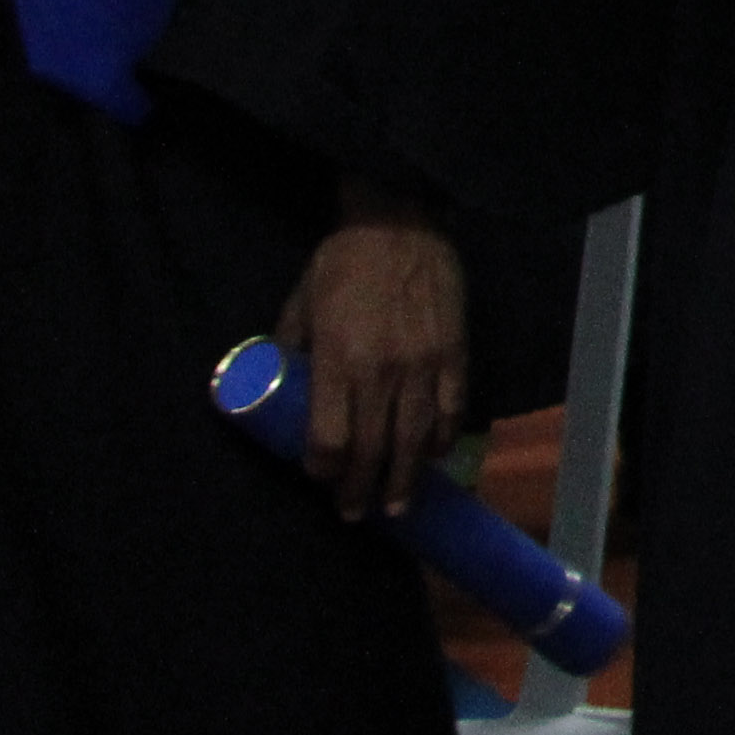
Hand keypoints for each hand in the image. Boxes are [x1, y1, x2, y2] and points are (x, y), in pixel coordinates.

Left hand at [282, 195, 466, 517]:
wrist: (401, 221)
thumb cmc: (342, 263)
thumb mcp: (300, 304)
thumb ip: (291, 350)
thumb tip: (279, 387)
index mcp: (338, 361)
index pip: (330, 439)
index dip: (324, 470)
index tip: (321, 480)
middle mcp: (382, 372)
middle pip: (374, 450)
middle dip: (363, 489)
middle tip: (355, 512)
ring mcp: (424, 365)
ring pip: (416, 440)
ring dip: (405, 479)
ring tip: (397, 505)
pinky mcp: (455, 354)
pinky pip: (452, 409)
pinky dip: (442, 440)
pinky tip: (433, 457)